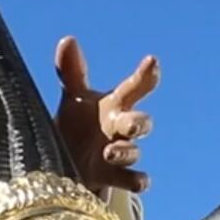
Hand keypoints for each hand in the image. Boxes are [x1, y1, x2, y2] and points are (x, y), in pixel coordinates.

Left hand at [54, 35, 158, 194]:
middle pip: (141, 123)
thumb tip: (68, 39)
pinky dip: (137, 180)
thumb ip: (71, 71)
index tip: (152, 62)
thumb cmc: (77, 125)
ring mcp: (119, 154)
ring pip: (134, 151)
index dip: (145, 75)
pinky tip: (137, 180)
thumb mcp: (73, 98)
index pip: (134, 87)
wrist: (67, 163)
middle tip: (128, 124)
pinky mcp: (114, 178)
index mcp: (114, 105)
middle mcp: (120, 128)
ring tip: (108, 152)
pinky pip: (135, 180)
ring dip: (125, 152)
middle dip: (139, 123)